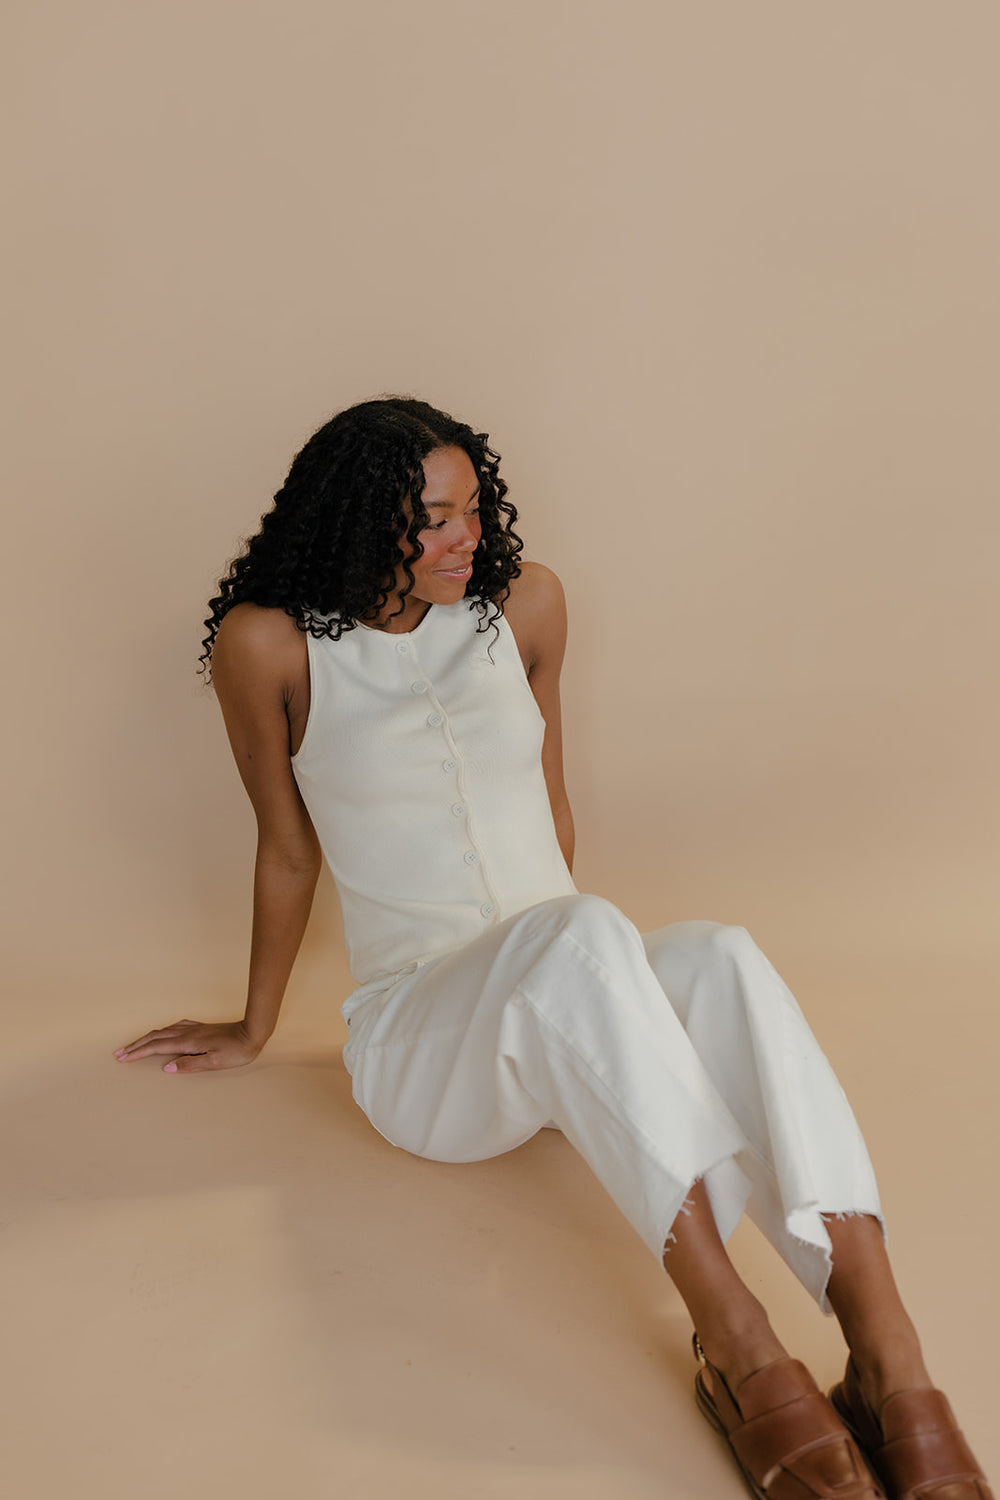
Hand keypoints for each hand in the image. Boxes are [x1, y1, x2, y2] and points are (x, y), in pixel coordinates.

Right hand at [113, 1019, 263, 1073]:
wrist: (253, 1032)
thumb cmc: (236, 1051)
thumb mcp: (214, 1062)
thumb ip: (189, 1064)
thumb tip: (166, 1068)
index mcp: (188, 1042)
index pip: (156, 1047)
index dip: (138, 1053)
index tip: (123, 1058)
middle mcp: (188, 1033)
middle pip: (155, 1037)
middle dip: (136, 1045)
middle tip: (120, 1053)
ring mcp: (194, 1028)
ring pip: (164, 1031)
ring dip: (147, 1038)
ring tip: (136, 1044)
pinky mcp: (201, 1028)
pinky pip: (176, 1027)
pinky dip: (163, 1031)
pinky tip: (166, 1032)